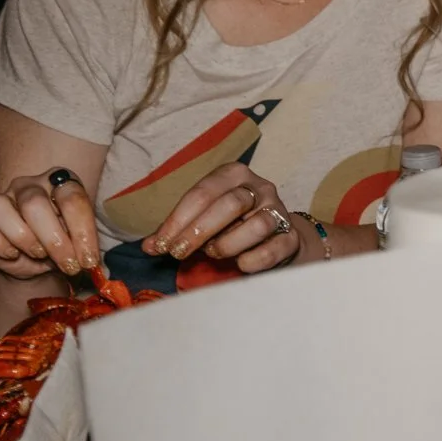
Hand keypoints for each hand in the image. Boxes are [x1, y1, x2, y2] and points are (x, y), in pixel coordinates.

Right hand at [0, 168, 100, 278]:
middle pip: (35, 204)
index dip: (83, 232)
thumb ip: (86, 250)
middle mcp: (29, 185)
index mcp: (60, 182)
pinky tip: (13, 255)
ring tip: (40, 256)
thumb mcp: (78, 245)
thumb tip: (97, 268)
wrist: (33, 257)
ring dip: (24, 240)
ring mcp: (2, 199)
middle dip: (54, 241)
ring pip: (2, 210)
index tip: (89, 261)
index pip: (72, 199)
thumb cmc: (61, 243)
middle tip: (68, 265)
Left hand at [146, 163, 305, 273]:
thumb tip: (149, 246)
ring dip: (228, 244)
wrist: (274, 238)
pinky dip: (253, 260)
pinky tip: (239, 265)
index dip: (178, 220)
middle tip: (179, 253)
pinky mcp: (291, 237)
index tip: (160, 245)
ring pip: (258, 224)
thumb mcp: (203, 220)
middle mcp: (260, 188)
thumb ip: (178, 231)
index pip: (203, 193)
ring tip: (214, 254)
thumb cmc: (231, 226)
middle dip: (199, 231)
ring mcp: (279, 211)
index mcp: (233, 175)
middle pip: (231, 204)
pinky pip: (274, 248)